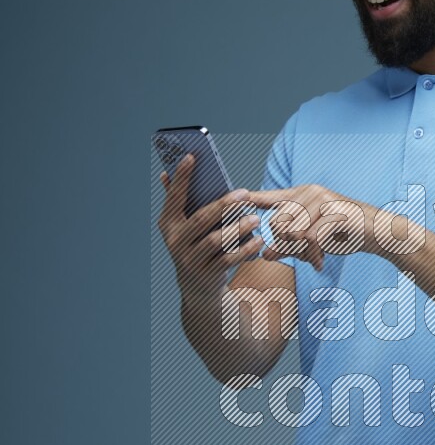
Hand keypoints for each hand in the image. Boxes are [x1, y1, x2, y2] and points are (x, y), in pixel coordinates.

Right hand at [157, 153, 263, 302]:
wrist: (197, 288)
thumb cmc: (195, 246)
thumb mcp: (185, 226)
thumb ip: (180, 202)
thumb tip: (166, 174)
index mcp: (168, 223)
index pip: (174, 197)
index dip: (181, 177)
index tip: (191, 156)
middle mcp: (174, 241)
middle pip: (200, 219)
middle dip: (224, 205)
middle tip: (245, 194)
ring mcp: (188, 259)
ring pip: (214, 241)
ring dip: (237, 228)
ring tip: (256, 219)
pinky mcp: (205, 274)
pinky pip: (227, 260)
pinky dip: (244, 249)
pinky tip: (258, 241)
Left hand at [252, 183, 372, 272]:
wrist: (378, 233)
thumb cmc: (345, 234)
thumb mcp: (313, 241)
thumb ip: (289, 244)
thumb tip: (264, 255)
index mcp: (303, 195)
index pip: (270, 197)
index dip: (251, 200)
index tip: (233, 200)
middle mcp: (310, 193)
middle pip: (278, 223)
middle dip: (286, 246)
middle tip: (303, 256)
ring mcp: (322, 200)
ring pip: (292, 231)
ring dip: (300, 252)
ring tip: (313, 259)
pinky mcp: (333, 212)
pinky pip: (310, 239)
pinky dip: (313, 256)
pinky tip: (320, 264)